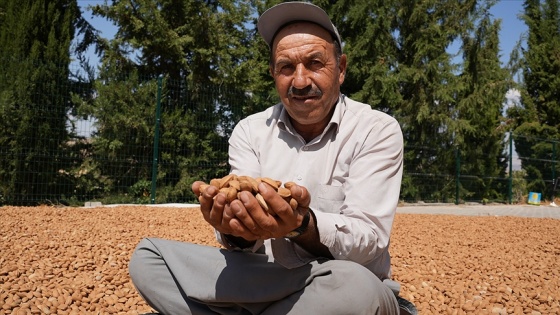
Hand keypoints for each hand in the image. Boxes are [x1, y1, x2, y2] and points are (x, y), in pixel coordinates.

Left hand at [191, 180, 310, 239]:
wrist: (292, 222)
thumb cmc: (295, 206)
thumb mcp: (303, 199)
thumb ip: (301, 193)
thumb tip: (293, 188)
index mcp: (291, 219)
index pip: (281, 209)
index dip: (271, 197)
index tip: (260, 185)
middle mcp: (280, 229)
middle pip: (266, 221)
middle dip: (253, 208)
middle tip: (243, 194)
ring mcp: (268, 234)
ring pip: (255, 228)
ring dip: (243, 217)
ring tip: (233, 203)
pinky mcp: (259, 237)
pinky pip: (248, 235)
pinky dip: (239, 229)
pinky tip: (231, 220)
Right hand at [191, 180, 245, 236]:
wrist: (233, 216)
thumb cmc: (221, 201)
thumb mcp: (212, 195)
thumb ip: (204, 189)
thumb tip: (195, 184)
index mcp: (206, 210)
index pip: (204, 203)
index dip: (207, 196)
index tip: (213, 188)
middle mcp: (214, 219)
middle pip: (214, 213)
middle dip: (217, 204)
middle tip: (222, 195)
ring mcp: (224, 226)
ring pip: (226, 220)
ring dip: (228, 212)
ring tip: (233, 203)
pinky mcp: (235, 229)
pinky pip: (237, 225)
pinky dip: (239, 218)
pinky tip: (243, 210)